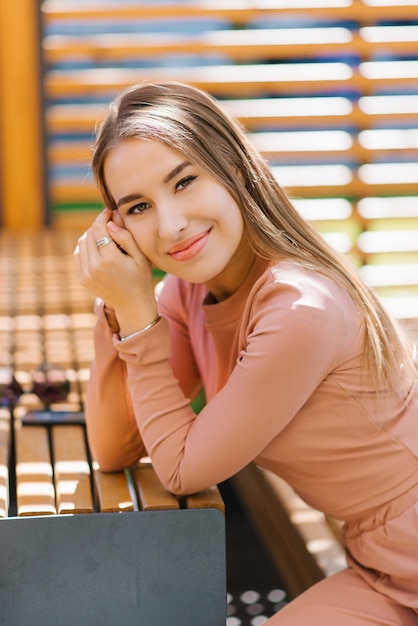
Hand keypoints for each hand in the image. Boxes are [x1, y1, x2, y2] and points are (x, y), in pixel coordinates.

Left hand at [74, 209, 156, 334]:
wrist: (132, 304)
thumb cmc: (140, 278)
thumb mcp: (140, 257)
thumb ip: (126, 237)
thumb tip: (110, 222)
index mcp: (110, 259)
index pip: (99, 228)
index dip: (103, 217)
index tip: (109, 212)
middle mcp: (95, 266)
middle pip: (89, 234)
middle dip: (98, 225)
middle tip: (109, 223)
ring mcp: (86, 274)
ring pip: (81, 243)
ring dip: (91, 235)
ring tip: (104, 235)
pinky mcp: (83, 278)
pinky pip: (78, 255)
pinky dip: (85, 247)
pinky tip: (97, 248)